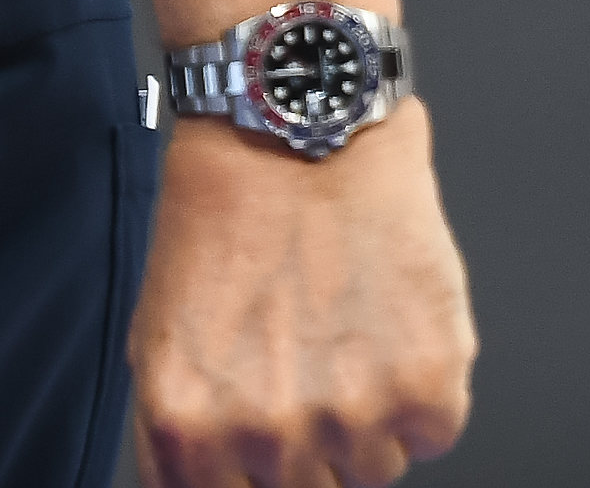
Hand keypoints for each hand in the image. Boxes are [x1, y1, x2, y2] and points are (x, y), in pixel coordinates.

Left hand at [133, 107, 474, 485]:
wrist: (296, 137)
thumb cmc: (225, 220)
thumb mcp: (160, 333)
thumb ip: (183, 434)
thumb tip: (203, 485)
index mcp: (189, 424)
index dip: (243, 478)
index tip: (257, 456)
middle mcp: (267, 433)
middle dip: (302, 448)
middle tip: (300, 369)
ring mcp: (350, 419)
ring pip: (370, 473)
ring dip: (363, 421)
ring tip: (341, 334)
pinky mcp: (425, 394)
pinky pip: (428, 440)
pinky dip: (418, 397)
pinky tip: (385, 326)